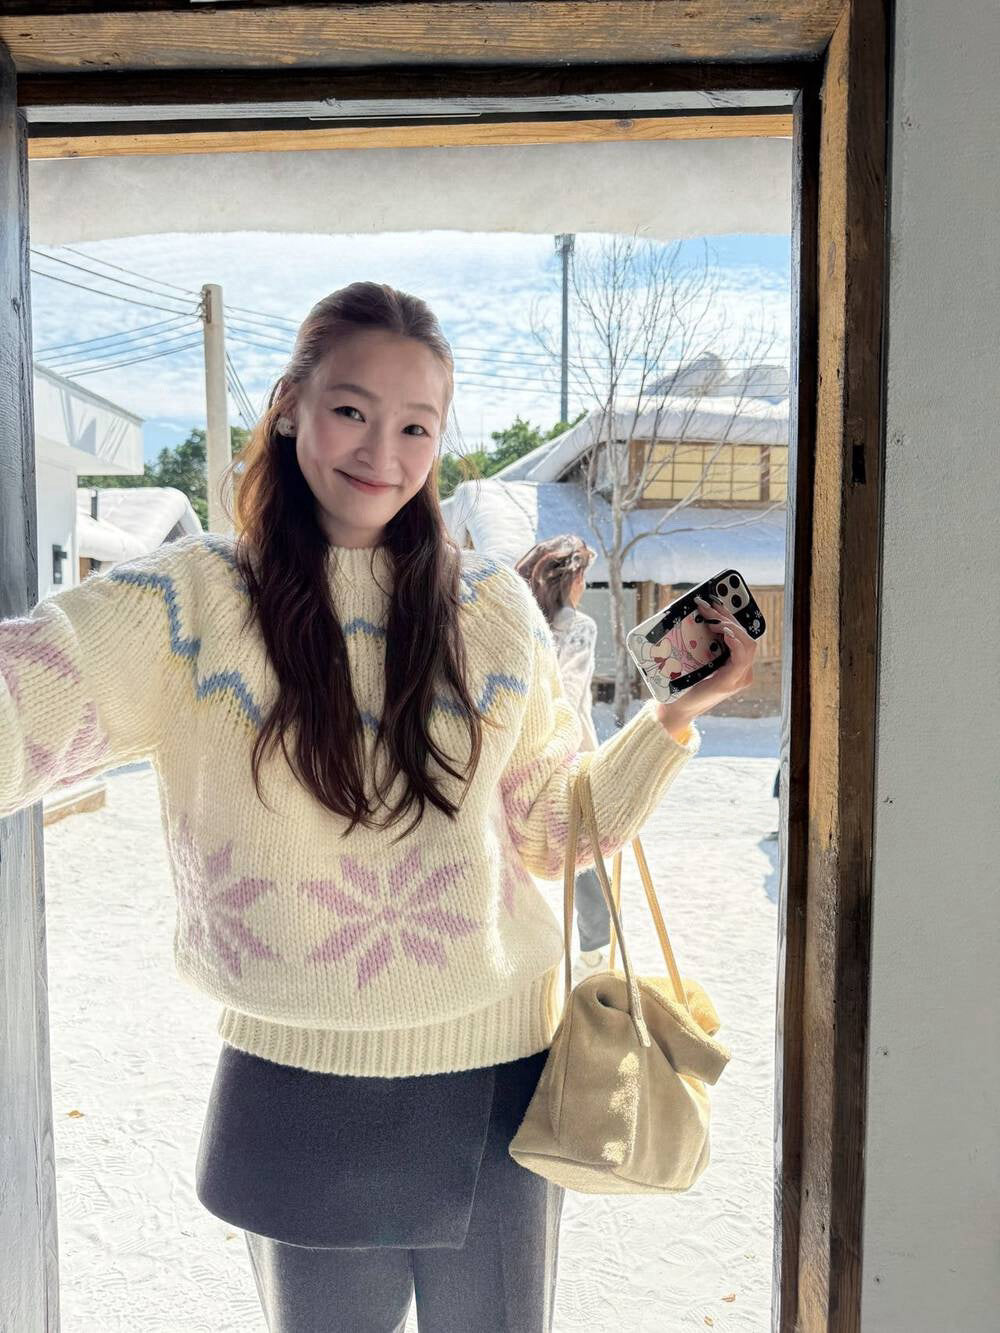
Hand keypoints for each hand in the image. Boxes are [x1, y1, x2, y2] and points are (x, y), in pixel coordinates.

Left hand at [655, 595, 760, 734]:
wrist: (676, 707)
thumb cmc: (684, 683)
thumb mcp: (696, 658)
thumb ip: (704, 642)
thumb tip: (697, 613)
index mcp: (736, 664)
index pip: (741, 635)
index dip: (730, 615)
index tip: (715, 601)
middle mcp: (742, 671)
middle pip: (745, 636)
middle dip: (728, 616)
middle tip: (708, 605)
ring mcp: (739, 678)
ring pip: (748, 644)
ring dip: (731, 627)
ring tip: (713, 619)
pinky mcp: (731, 682)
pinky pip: (742, 657)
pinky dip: (736, 642)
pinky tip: (725, 633)